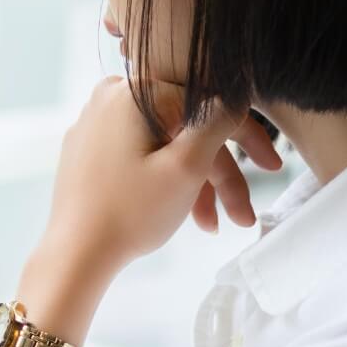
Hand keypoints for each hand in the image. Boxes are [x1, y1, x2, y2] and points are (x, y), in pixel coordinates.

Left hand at [41, 78, 280, 276]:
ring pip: (166, 146)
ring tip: (216, 225)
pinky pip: (141, 155)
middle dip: (220, 174)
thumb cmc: (130, 213)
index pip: (206, 104)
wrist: (74, 255)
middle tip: (244, 214)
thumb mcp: (187, 166)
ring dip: (197, 183)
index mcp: (134, 91)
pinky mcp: (89, 150)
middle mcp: (111, 97)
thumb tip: (234, 94)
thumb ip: (218, 122)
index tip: (272, 167)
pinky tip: (188, 215)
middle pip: (186, 129)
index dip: (246, 137)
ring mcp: (97, 123)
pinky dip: (166, 180)